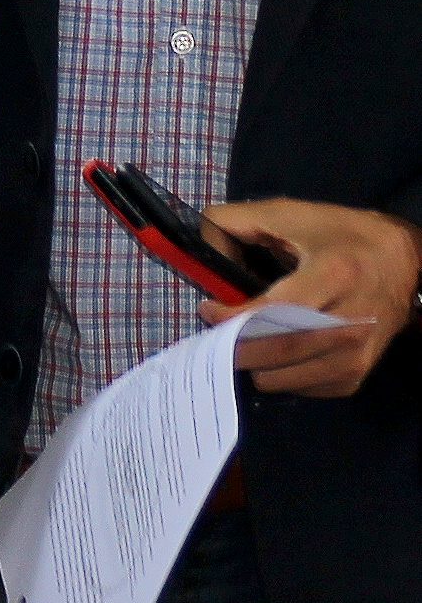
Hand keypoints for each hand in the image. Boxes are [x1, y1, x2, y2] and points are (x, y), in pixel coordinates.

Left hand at [199, 198, 421, 397]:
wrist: (407, 263)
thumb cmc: (344, 236)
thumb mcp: (292, 214)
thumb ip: (238, 221)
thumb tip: (201, 245)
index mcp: (335, 275)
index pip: (272, 311)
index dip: (231, 317)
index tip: (208, 309)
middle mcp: (349, 322)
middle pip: (274, 352)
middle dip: (233, 346)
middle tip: (215, 333)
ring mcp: (354, 356)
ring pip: (280, 378)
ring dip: (251, 363)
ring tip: (245, 339)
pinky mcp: (354, 376)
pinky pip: (298, 388)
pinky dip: (277, 374)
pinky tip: (276, 350)